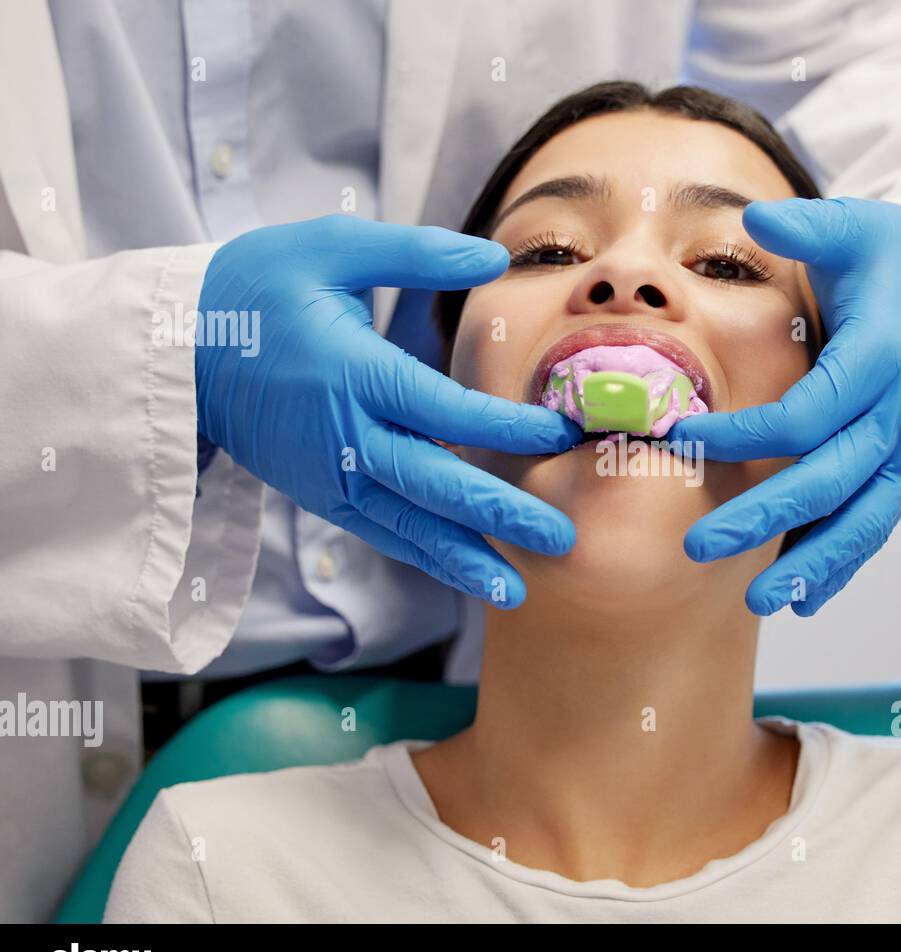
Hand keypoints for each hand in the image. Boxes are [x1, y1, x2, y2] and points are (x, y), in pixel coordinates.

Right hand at [194, 215, 581, 606]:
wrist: (178, 347)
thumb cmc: (260, 287)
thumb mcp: (333, 249)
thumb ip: (417, 253)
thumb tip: (495, 255)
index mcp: (354, 374)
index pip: (445, 411)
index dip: (506, 427)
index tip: (560, 435)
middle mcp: (344, 435)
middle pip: (434, 483)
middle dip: (500, 516)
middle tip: (560, 540)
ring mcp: (328, 474)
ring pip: (407, 525)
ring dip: (462, 559)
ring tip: (515, 592)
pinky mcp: (319, 494)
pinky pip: (380, 530)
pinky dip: (422, 555)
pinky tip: (463, 575)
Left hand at [671, 198, 900, 615]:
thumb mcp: (860, 226)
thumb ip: (808, 229)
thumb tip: (753, 218)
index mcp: (883, 355)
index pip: (809, 412)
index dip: (746, 434)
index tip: (683, 437)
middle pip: (831, 478)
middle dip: (765, 517)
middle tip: (698, 546)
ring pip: (864, 518)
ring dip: (812, 564)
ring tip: (758, 602)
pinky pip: (877, 523)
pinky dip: (843, 563)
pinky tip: (803, 599)